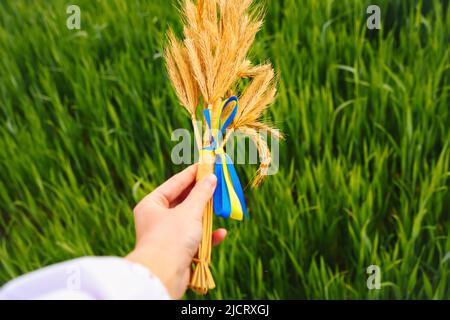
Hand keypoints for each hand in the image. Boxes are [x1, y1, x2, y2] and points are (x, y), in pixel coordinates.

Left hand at [126, 164, 226, 298]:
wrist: (163, 276)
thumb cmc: (171, 238)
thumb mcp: (189, 211)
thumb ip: (202, 193)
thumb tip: (211, 178)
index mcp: (152, 204)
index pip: (175, 183)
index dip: (192, 173)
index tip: (207, 164)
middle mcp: (156, 218)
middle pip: (183, 201)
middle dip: (202, 195)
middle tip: (218, 183)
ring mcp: (166, 235)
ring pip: (190, 220)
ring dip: (206, 217)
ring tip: (221, 207)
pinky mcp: (176, 251)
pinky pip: (194, 239)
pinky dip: (207, 236)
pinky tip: (220, 234)